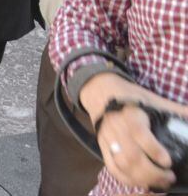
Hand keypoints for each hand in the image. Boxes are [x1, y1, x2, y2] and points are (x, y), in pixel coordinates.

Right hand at [80, 73, 187, 190]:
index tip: (168, 161)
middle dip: (153, 172)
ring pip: (122, 164)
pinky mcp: (102, 146)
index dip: (154, 150)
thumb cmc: (131, 97)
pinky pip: (112, 168)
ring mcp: (107, 139)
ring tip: (160, 182)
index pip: (139, 134)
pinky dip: (127, 179)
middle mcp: (116, 127)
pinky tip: (142, 182)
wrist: (101, 92)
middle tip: (169, 177)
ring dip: (142, 178)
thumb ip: (173, 109)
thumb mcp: (152, 99)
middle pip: (132, 156)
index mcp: (130, 114)